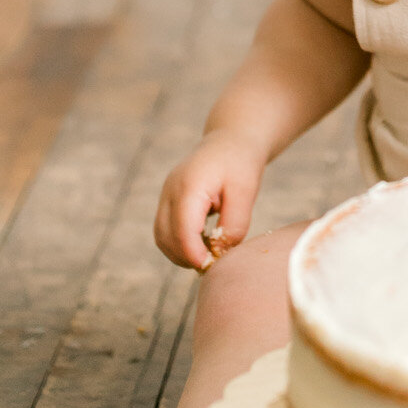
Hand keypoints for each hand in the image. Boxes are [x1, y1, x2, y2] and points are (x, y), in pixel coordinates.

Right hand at [153, 131, 263, 270]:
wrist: (230, 140)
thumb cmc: (240, 163)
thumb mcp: (246, 191)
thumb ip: (235, 223)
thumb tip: (221, 252)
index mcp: (190, 185)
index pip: (183, 228)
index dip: (193, 253)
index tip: (209, 267)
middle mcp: (171, 190)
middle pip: (166, 236)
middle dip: (186, 257)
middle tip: (212, 266)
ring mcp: (166, 194)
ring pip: (161, 236)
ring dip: (180, 253)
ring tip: (207, 257)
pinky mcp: (167, 200)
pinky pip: (165, 230)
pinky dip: (178, 244)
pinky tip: (201, 246)